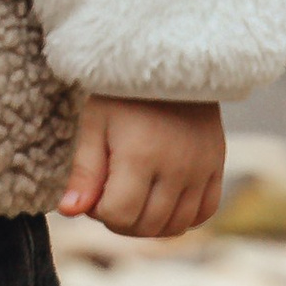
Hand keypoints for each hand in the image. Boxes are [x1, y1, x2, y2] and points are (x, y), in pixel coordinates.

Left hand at [61, 95, 226, 238]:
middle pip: (146, 226)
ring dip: (150, 223)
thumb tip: (68, 212)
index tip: (95, 188)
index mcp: (140, 156)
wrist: (170, 60)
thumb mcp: (94, 123)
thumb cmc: (123, 91)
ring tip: (136, 196)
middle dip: (122, 219)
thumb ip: (83, 171)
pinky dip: (183, 216)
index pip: (118, 215)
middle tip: (112, 192)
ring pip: (176, 226)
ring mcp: (201, 168)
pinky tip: (164, 200)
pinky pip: (205, 211)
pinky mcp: (216, 164)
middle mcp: (176, 168)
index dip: (99, 210)